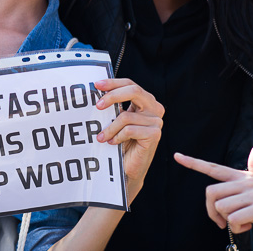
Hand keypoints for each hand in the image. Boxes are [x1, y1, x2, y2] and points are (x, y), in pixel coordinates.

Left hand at [94, 78, 163, 194]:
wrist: (129, 168)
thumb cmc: (122, 142)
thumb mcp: (117, 120)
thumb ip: (114, 106)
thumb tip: (97, 92)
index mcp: (146, 101)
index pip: (130, 84)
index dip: (114, 83)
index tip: (97, 85)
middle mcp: (154, 108)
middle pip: (134, 91)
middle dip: (112, 96)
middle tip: (98, 106)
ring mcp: (156, 121)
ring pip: (126, 116)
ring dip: (110, 128)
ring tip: (102, 137)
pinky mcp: (154, 134)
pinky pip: (129, 130)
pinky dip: (117, 136)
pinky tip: (113, 143)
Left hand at [174, 145, 252, 244]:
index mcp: (240, 176)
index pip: (212, 168)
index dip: (193, 163)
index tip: (176, 156)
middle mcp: (247, 181)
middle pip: (211, 193)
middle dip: (213, 212)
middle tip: (224, 221)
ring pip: (221, 208)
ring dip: (227, 221)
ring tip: (241, 220)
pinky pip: (232, 220)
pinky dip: (236, 228)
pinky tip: (247, 226)